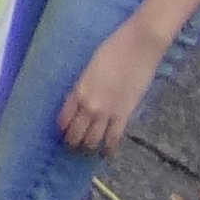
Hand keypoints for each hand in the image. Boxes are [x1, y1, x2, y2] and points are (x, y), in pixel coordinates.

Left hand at [60, 12, 170, 150]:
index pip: (64, 116)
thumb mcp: (90, 67)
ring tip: (86, 152)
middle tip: (72, 147)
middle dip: (73, 140)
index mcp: (77, 89)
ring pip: (94, 137)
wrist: (138, 47)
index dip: (63, 127)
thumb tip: (83, 96)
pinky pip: (115, 135)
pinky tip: (107, 153)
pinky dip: (110, 146)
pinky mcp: (126, 112)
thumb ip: (85, 84)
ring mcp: (108, 110)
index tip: (62, 132)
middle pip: (77, 130)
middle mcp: (89, 104)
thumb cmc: (113, 49)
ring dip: (89, 146)